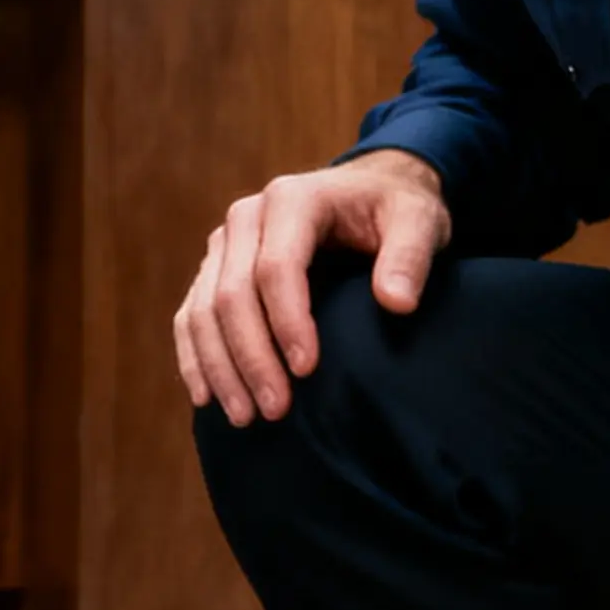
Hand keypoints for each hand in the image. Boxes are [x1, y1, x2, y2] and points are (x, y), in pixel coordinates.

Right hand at [175, 149, 451, 425]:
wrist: (367, 192)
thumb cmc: (394, 210)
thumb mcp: (419, 221)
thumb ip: (410, 257)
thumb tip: (397, 303)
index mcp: (291, 200)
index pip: (276, 266)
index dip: (287, 321)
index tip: (307, 370)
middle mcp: (245, 218)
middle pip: (232, 293)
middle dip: (251, 357)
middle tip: (275, 411)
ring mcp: (224, 244)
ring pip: (203, 309)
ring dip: (220, 367)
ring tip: (244, 417)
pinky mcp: (213, 269)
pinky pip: (190, 315)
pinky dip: (195, 358)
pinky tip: (208, 397)